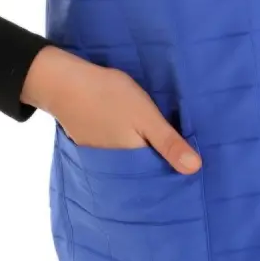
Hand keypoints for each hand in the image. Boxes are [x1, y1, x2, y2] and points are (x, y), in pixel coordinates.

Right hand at [20, 45, 201, 173]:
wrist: (64, 84)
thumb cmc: (109, 97)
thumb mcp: (145, 116)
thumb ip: (168, 142)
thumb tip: (195, 169)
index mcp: (133, 163)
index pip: (160, 176)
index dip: (176, 170)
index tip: (193, 166)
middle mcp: (116, 169)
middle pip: (145, 173)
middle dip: (161, 166)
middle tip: (180, 155)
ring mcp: (100, 159)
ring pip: (130, 164)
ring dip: (143, 158)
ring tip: (162, 148)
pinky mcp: (91, 147)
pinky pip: (115, 155)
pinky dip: (126, 149)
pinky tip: (134, 138)